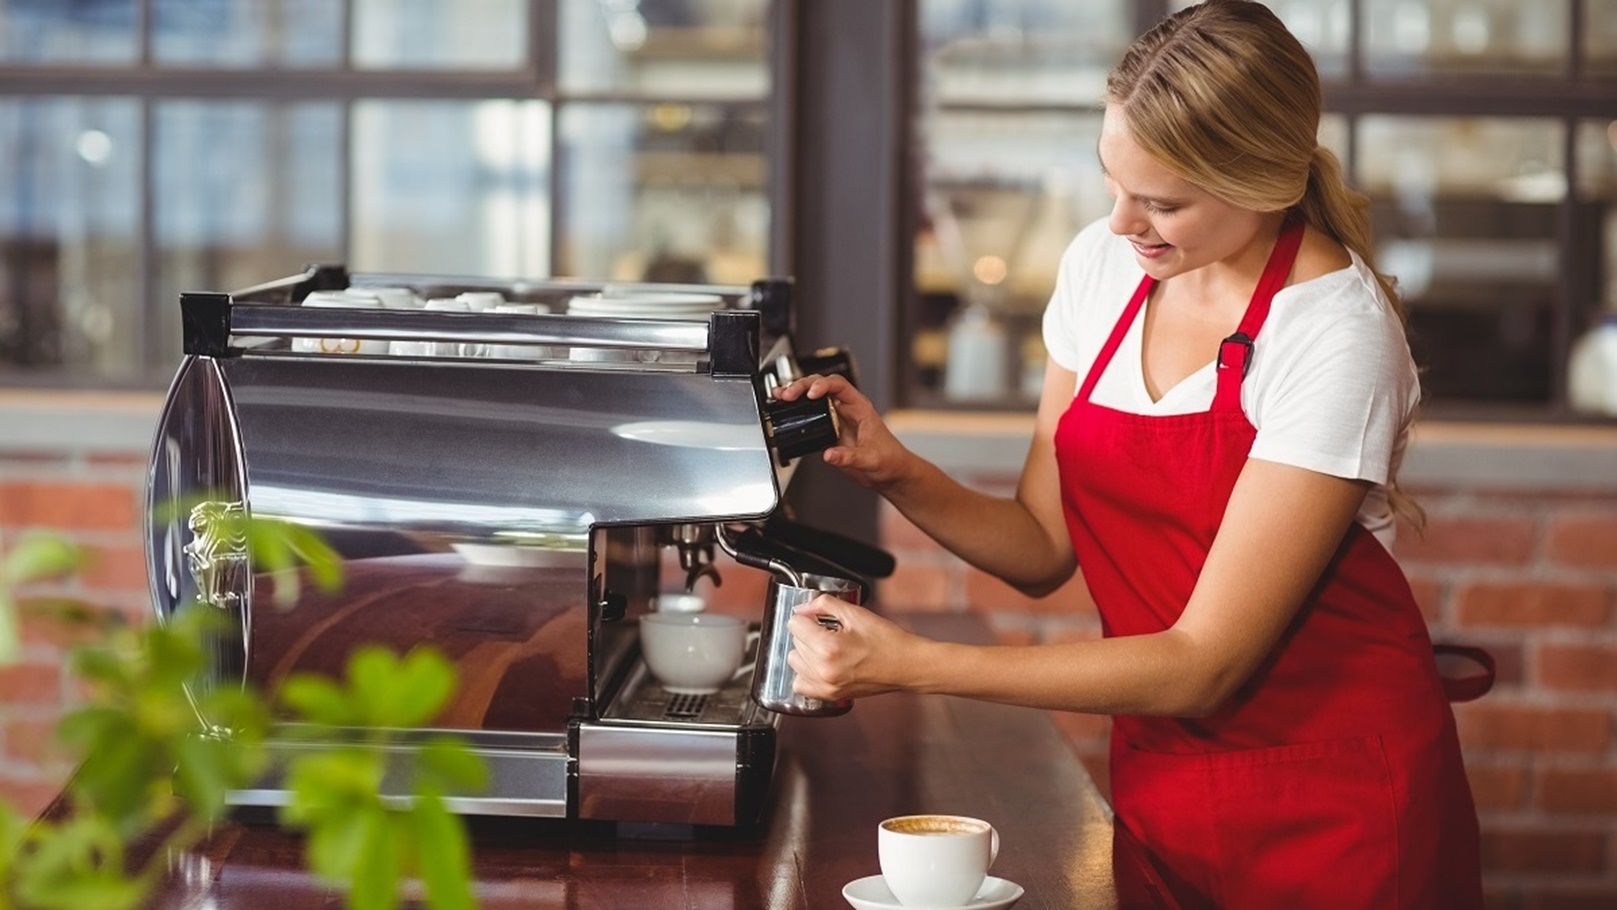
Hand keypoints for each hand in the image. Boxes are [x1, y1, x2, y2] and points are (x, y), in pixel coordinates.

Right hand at [771, 373, 909, 490]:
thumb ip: (849, 457)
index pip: (839, 386)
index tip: (811, 394)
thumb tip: (829, 454)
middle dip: (803, 386)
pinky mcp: (829, 431)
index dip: (823, 385)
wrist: (890, 473)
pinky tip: (785, 411)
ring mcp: (837, 419)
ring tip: (781, 396)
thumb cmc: (889, 460)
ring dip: (797, 395)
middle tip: (788, 394)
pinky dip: (797, 412)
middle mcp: (847, 409)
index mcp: (860, 408)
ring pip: (813, 399)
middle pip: (821, 386)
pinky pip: (811, 416)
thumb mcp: (871, 459)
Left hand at [784, 594, 913, 699]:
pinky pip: (801, 685)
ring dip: (805, 652)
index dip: (806, 616)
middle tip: (830, 631)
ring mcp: (827, 685)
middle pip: (795, 643)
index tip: (818, 617)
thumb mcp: (856, 613)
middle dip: (808, 633)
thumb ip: (823, 605)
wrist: (907, 665)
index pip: (795, 625)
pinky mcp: (831, 696)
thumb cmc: (888, 641)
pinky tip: (820, 664)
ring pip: (795, 663)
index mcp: (828, 647)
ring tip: (826, 648)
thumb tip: (802, 609)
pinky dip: (806, 673)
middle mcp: (824, 670)